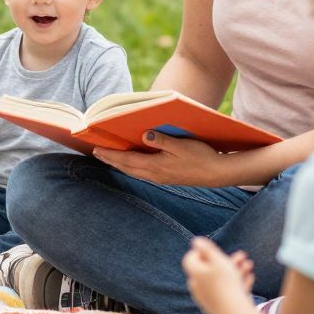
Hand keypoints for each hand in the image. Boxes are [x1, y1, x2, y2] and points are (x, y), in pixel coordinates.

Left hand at [91, 129, 230, 187]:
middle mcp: (155, 174)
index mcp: (156, 166)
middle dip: (110, 160)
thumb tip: (145, 135)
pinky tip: (131, 163)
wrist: (218, 173)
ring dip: (120, 164)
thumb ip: (162, 141)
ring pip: (134, 171)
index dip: (110, 155)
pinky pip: (142, 173)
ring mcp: (161, 178)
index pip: (127, 160)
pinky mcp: (166, 178)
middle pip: (126, 168)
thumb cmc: (201, 157)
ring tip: (109, 157)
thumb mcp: (182, 145)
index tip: (96, 150)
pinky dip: (131, 167)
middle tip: (96, 153)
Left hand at [181, 239, 254, 313]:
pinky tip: (250, 277)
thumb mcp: (218, 260)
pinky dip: (237, 284)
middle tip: (242, 255)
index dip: (202, 251)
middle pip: (210, 270)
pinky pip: (226, 292)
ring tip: (250, 265)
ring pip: (221, 281)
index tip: (215, 249)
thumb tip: (195, 240)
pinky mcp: (217, 308)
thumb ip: (206, 248)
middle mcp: (197, 287)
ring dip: (236, 271)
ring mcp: (206, 298)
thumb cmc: (226, 283)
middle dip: (227, 261)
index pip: (190, 259)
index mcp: (194, 275)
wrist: (234, 313)